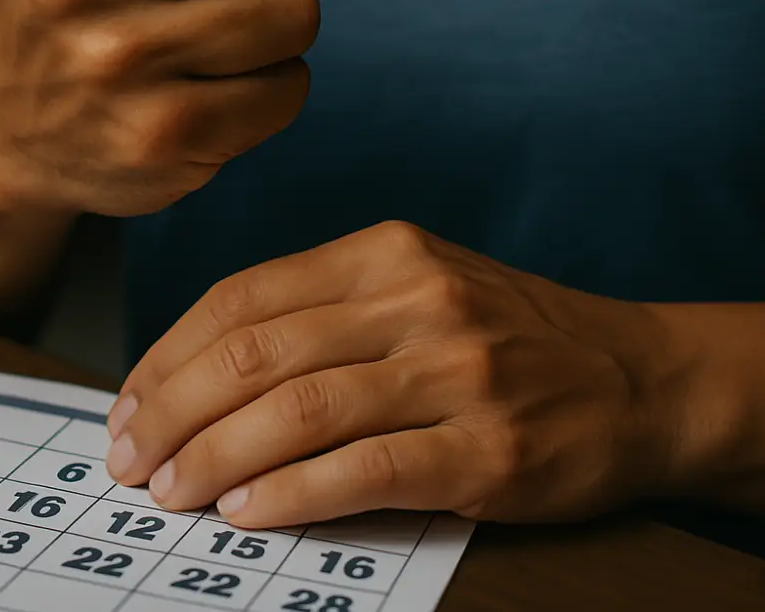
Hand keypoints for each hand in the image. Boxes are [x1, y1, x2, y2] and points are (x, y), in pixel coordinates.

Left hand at [105, 221, 678, 526]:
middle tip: (130, 456)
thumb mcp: (415, 288)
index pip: (243, 296)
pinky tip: (247, 511)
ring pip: (298, 411)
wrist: (634, 377)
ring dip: (215, 457)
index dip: (170, 353)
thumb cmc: (503, 335)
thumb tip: (202, 371)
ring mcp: (455, 372)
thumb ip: (321, 315)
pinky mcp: (486, 450)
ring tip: (171, 489)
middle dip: (173, 410)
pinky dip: (291, 494)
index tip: (130, 401)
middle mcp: (416, 298)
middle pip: (256, 351)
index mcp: (384, 252)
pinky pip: (364, 470)